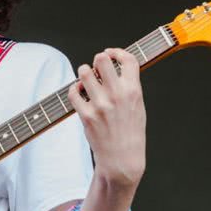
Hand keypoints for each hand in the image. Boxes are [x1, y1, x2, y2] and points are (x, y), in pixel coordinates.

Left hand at [67, 48, 145, 188]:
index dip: (117, 52)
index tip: (110, 53)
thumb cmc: (130, 132)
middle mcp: (117, 96)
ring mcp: (101, 105)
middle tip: (97, 69)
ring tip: (87, 81)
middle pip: (102, 60)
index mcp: (133, 91)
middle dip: (97, 60)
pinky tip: (80, 93)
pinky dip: (74, 89)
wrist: (122, 159)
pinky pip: (73, 91)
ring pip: (84, 72)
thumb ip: (129, 86)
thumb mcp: (138, 106)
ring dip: (84, 73)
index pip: (128, 59)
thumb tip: (115, 65)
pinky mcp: (86, 115)